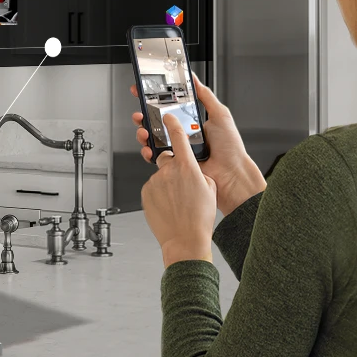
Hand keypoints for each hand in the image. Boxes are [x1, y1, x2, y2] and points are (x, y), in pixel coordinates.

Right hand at [131, 75, 265, 215]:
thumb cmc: (230, 147)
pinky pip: (155, 156)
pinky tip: (149, 147)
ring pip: (152, 138)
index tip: (144, 90)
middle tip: (139, 112)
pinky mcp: (173, 163)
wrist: (231, 173)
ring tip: (144, 130)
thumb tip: (194, 79)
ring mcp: (176, 148)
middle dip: (143, 115)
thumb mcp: (220, 114)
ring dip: (143, 132)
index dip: (155, 99)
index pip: (168, 107)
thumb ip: (206, 95)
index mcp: (190, 121)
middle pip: (155, 121)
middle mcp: (181, 134)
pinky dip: (147, 151)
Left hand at [141, 112, 216, 265]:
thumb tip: (191, 170)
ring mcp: (155, 181)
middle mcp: (168, 171)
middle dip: (172, 166)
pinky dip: (159, 193)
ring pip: (160, 175)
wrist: (184, 239)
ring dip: (167, 183)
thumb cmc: (199, 217)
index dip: (173, 124)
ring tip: (177, 201)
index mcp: (187, 167)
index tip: (168, 117)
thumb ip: (199, 172)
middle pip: (166, 158)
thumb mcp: (209, 189)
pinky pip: (153, 187)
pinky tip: (169, 206)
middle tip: (181, 182)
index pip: (178, 136)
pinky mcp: (146, 192)